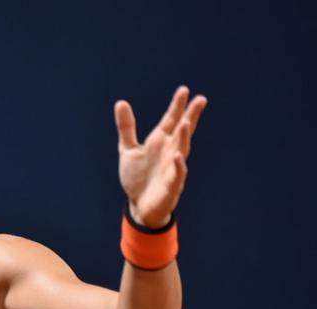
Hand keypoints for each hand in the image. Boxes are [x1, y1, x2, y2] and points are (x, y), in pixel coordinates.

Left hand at [114, 86, 206, 228]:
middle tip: (200, 99)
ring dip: (184, 137)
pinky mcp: (171, 185)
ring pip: (181, 149)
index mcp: (159, 142)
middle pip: (182, 131)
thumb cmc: (137, 178)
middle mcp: (169, 152)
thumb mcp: (128, 150)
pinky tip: (177, 155)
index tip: (184, 90)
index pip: (170, 120)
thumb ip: (126, 128)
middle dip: (190, 116)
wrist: (138, 206)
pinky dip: (178, 165)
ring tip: (185, 123)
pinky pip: (177, 174)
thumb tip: (120, 102)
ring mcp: (172, 168)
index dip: (177, 106)